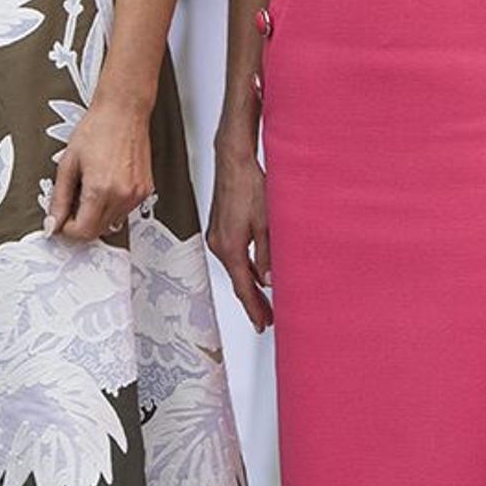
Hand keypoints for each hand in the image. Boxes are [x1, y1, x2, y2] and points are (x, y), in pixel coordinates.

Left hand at [47, 96, 152, 242]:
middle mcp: (122, 195)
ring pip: (112, 223)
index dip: (67, 229)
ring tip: (91, 188)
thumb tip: (53, 222)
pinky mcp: (145, 190)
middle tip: (73, 204)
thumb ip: (59, 198)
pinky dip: (113, 206)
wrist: (124, 110)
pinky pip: (125, 211)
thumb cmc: (98, 128)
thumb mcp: (68, 163)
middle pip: (97, 231)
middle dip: (81, 223)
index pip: (83, 232)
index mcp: (100, 189)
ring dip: (97, 215)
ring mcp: (136, 194)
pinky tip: (107, 185)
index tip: (62, 221)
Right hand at [207, 141, 271, 333]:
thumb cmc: (250, 185)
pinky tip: (255, 271)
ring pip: (236, 268)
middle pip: (238, 280)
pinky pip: (233, 255)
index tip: (262, 324)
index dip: (254, 309)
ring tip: (264, 299)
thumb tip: (269, 280)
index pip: (243, 288)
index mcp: (230, 247)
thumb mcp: (266, 223)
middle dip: (253, 300)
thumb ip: (267, 255)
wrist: (234, 161)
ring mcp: (216, 236)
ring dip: (249, 283)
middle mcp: (219, 245)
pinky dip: (244, 267)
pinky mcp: (219, 227)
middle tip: (267, 318)